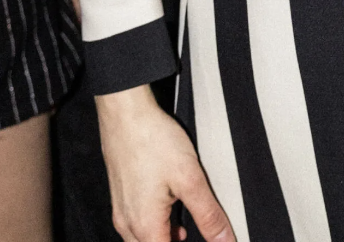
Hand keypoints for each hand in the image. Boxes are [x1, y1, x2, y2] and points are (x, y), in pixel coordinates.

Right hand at [96, 86, 234, 241]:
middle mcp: (127, 225)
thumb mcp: (190, 179)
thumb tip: (223, 240)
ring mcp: (121, 211)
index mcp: (145, 227)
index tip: (203, 240)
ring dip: (165, 237)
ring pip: (143, 240)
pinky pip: (136, 225)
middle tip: (193, 231)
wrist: (126, 115)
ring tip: (185, 222)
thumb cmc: (153, 140)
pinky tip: (169, 206)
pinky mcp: (120, 197)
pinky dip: (155, 225)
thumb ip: (208, 215)